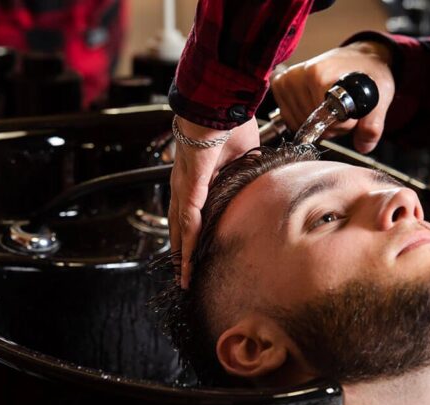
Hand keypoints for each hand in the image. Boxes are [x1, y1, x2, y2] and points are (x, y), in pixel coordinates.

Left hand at [169, 116, 259, 287]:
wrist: (220, 101)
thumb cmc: (227, 120)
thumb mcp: (238, 155)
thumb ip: (240, 173)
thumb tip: (251, 185)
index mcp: (196, 177)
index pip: (190, 213)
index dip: (190, 234)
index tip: (194, 253)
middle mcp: (185, 185)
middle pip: (179, 226)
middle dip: (181, 252)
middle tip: (184, 275)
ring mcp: (186, 187)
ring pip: (180, 229)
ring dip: (182, 255)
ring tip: (184, 278)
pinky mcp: (191, 186)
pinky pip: (189, 221)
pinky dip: (187, 244)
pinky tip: (188, 262)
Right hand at [271, 41, 393, 152]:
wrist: (359, 56)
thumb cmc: (369, 72)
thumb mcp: (381, 93)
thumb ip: (373, 124)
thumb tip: (363, 146)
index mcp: (318, 75)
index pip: (328, 121)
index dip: (346, 124)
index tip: (355, 110)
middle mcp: (298, 77)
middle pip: (313, 124)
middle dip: (332, 125)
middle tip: (344, 107)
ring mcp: (286, 82)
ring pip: (301, 125)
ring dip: (319, 125)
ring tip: (331, 105)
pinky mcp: (280, 87)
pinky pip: (291, 121)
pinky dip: (305, 121)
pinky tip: (316, 105)